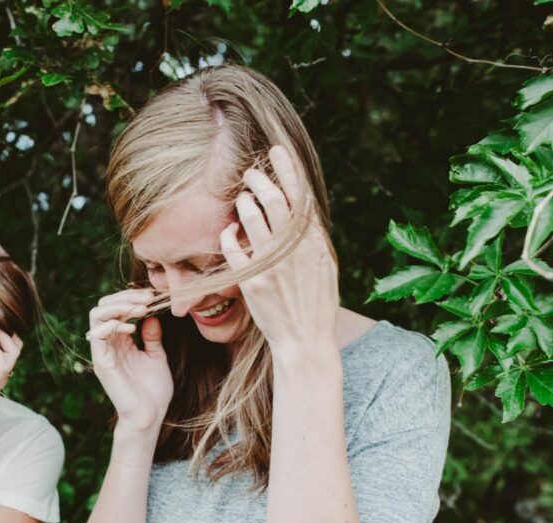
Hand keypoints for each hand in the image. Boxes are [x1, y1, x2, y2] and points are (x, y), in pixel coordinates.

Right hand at [88, 289, 172, 432]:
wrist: (150, 416)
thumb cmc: (153, 391)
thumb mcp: (157, 356)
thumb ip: (152, 337)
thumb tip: (150, 316)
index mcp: (120, 340)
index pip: (117, 308)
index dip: (132, 297)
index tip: (153, 296)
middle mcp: (108, 343)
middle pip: (104, 306)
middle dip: (125, 297)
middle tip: (147, 298)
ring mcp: (102, 352)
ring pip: (97, 315)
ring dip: (119, 306)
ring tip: (140, 308)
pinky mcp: (101, 362)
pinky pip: (97, 335)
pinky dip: (112, 325)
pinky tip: (131, 327)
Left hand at [220, 145, 338, 360]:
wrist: (305, 340)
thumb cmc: (316, 303)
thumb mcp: (325, 266)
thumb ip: (312, 238)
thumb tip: (303, 209)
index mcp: (314, 242)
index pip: (301, 196)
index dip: (288, 169)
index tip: (276, 151)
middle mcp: (294, 250)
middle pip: (275, 200)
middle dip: (259, 179)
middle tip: (249, 173)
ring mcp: (273, 265)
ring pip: (252, 218)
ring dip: (243, 202)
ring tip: (241, 198)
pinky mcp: (253, 281)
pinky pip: (233, 248)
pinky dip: (228, 235)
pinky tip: (228, 231)